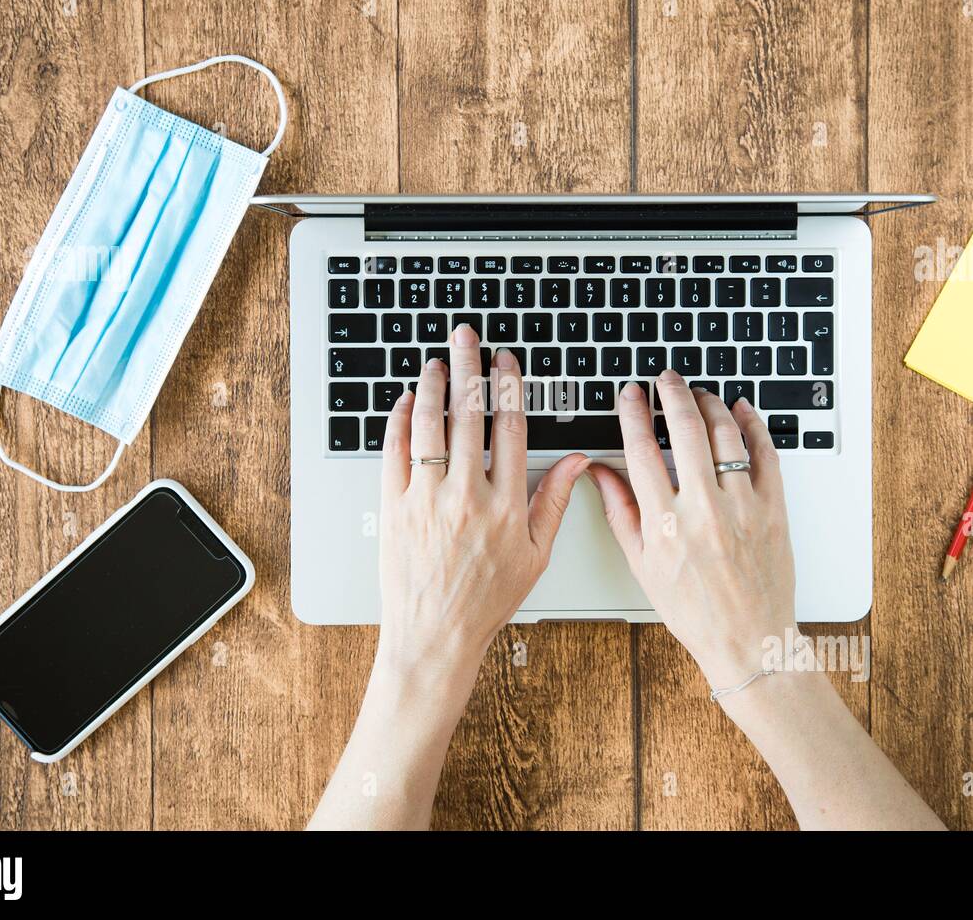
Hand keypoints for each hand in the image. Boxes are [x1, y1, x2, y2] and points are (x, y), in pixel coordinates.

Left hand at [377, 324, 588, 677]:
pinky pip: (395, 452)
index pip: (510, 427)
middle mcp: (466, 495)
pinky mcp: (394, 507)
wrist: (436, 635)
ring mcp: (427, 499)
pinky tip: (406, 402)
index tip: (506, 361)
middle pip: (469, 414)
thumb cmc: (486, 600)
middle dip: (470, 367)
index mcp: (506, 504)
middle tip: (467, 337)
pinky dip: (399, 422)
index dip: (508, 386)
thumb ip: (554, 502)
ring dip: (434, 385)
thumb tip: (577, 462)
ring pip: (430, 425)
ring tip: (437, 360)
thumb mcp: (535, 555)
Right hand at [588, 372, 795, 685]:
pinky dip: (754, 425)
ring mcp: (743, 507)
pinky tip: (742, 411)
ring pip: (726, 434)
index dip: (633, 413)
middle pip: (686, 429)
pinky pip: (766, 454)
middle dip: (673, 393)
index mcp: (664, 523)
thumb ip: (619, 512)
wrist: (749, 640)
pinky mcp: (774, 509)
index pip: (641, 450)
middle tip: (666, 379)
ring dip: (711, 404)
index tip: (630, 394)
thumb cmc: (694, 610)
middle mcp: (703, 509)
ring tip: (700, 394)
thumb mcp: (642, 565)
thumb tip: (599, 473)